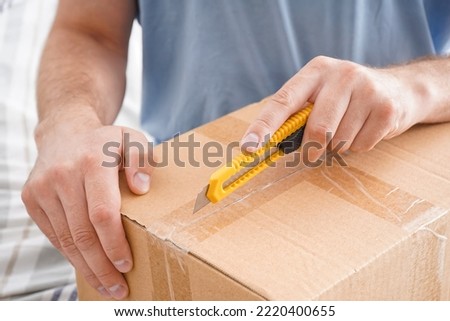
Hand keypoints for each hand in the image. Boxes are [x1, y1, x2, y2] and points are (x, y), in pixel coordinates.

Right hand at [21, 113, 152, 299]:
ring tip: (106, 287)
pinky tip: (87, 268)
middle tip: (119, 289)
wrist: (65, 133)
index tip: (126, 264)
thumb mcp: (133, 140)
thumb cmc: (106, 142)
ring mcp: (43, 188)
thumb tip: (141, 188)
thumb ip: (143, 160)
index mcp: (92, 161)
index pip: (103, 213)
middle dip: (102, 267)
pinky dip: (72, 255)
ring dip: (86, 268)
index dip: (114, 244)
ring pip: (66, 240)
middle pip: (83, 233)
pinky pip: (54, 235)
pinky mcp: (32, 198)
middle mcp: (63, 175)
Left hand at [240, 56, 425, 161]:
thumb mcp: (318, 95)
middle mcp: (341, 74)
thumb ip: (295, 116)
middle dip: (312, 149)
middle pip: (316, 129)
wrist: (398, 89)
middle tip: (314, 150)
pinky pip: (361, 147)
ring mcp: (367, 90)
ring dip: (337, 146)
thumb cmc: (345, 98)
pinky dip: (358, 147)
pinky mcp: (386, 109)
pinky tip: (364, 129)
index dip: (263, 127)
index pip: (282, 102)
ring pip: (338, 141)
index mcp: (315, 71)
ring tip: (347, 128)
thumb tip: (264, 147)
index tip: (248, 148)